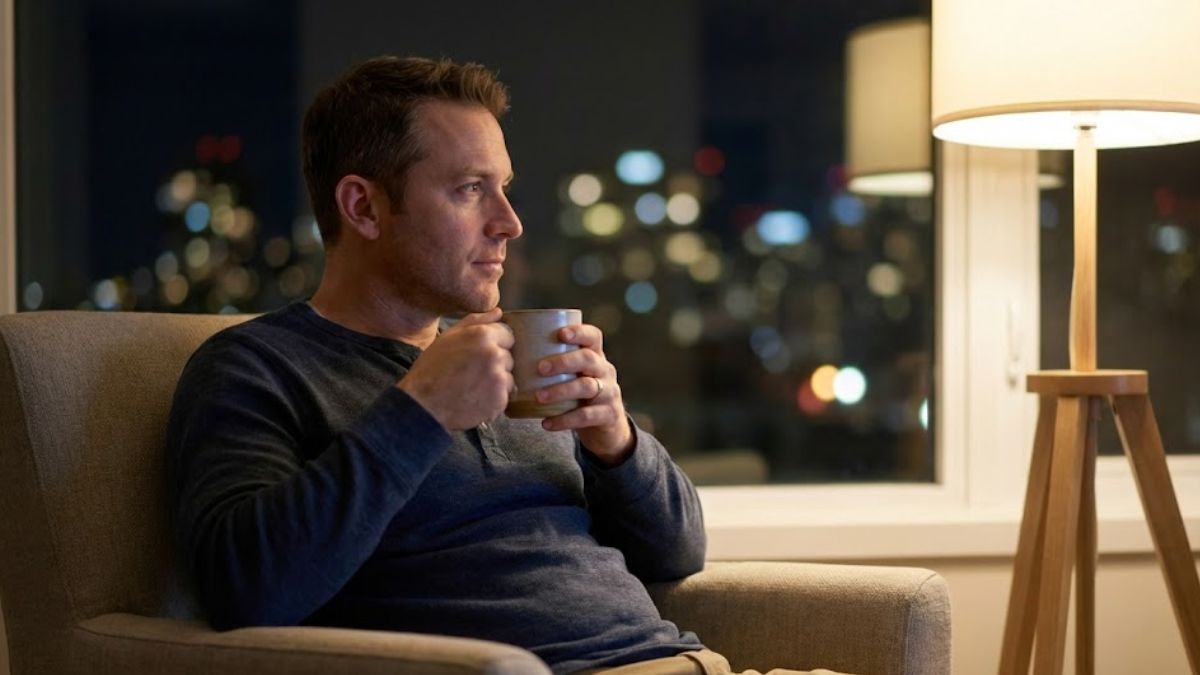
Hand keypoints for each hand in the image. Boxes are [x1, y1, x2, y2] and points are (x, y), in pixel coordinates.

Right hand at [397, 308, 513, 430]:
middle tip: (472, 373)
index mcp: (482, 335)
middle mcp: (494, 354)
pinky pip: (505, 396)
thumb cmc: (431, 370)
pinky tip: (475, 400)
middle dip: (496, 364)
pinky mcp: (500, 399)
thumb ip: (475, 322)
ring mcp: (499, 378)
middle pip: (508, 357)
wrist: (423, 406)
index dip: (495, 345)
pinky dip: (493, 400)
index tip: (479, 356)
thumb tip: (499, 312)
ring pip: (508, 377)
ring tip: (472, 388)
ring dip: (496, 383)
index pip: (508, 335)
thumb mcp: (447, 338)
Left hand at [535, 323, 633, 465]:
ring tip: (539, 397)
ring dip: (561, 391)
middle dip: (564, 361)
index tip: (560, 334)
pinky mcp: (608, 415)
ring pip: (587, 387)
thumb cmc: (578, 396)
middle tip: (540, 368)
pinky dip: (564, 420)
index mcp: (595, 356)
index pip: (593, 337)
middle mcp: (605, 370)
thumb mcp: (573, 376)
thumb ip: (552, 365)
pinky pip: (586, 416)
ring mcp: (609, 393)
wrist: (606, 429)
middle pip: (588, 359)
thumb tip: (509, 354)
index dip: (579, 332)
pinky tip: (546, 423)